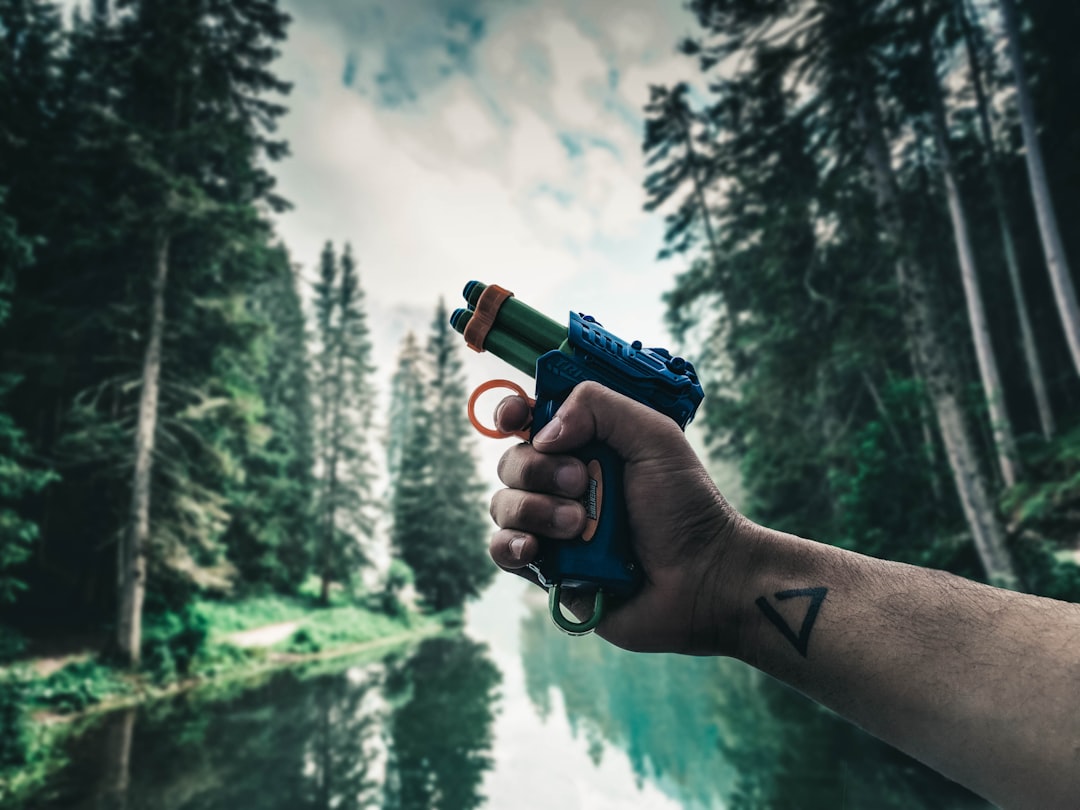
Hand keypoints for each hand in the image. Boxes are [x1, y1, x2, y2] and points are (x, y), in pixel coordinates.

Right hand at [487, 381, 752, 654]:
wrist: (701, 578)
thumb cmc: (687, 507)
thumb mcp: (654, 436)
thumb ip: (599, 407)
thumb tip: (542, 432)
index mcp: (588, 446)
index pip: (531, 420)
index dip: (513, 413)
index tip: (516, 417)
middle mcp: (564, 484)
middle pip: (512, 461)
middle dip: (539, 470)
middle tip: (582, 483)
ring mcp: (552, 527)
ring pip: (504, 505)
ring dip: (537, 510)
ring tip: (579, 525)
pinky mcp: (547, 570)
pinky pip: (502, 550)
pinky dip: (511, 545)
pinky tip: (537, 549)